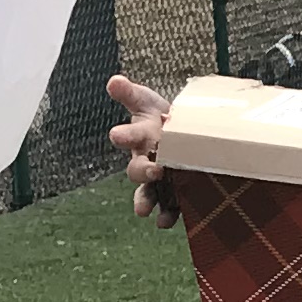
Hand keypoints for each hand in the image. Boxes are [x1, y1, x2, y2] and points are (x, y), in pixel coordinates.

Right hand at [104, 73, 179, 222]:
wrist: (188, 136)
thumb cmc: (162, 118)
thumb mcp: (148, 101)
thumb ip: (131, 93)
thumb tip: (113, 80)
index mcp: (138, 138)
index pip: (126, 136)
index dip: (122, 135)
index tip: (116, 135)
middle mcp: (145, 161)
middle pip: (136, 169)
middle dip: (142, 171)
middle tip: (153, 171)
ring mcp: (158, 180)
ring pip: (147, 193)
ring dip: (145, 202)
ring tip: (143, 212)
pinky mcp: (173, 194)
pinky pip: (167, 207)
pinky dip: (165, 215)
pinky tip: (165, 222)